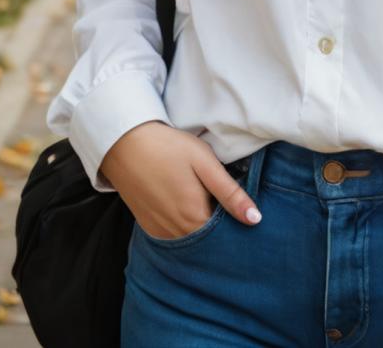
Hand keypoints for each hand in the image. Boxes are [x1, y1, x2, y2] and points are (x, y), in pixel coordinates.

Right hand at [98, 121, 261, 237]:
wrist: (126, 143)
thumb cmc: (169, 148)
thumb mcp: (205, 163)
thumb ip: (230, 193)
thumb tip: (256, 220)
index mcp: (194, 217)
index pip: (225, 234)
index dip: (235, 222)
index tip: (240, 208)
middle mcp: (177, 233)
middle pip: (207, 239)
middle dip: (219, 227)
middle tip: (222, 199)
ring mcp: (160, 232)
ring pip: (190, 238)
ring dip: (200, 225)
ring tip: (202, 198)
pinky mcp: (149, 227)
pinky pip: (174, 235)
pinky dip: (183, 226)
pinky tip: (184, 203)